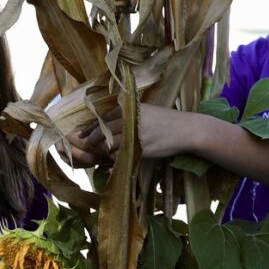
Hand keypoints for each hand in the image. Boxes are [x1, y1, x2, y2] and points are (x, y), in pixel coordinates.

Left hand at [64, 105, 197, 166]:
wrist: (187, 130)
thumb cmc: (165, 121)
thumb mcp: (145, 111)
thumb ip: (127, 115)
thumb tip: (105, 125)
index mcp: (130, 108)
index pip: (103, 118)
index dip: (90, 128)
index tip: (81, 135)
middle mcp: (131, 119)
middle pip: (102, 131)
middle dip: (92, 141)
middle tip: (87, 146)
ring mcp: (136, 134)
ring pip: (109, 145)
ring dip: (103, 151)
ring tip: (102, 154)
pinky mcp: (142, 148)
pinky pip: (121, 155)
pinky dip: (114, 159)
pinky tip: (115, 160)